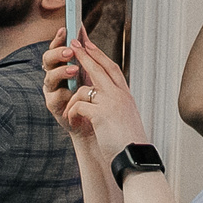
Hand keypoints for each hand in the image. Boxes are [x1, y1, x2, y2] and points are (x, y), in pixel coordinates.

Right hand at [42, 33, 95, 139]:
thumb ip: (84, 51)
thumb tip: (82, 29)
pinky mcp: (53, 105)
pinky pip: (55, 96)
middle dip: (58, 53)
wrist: (93, 120)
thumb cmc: (90, 94)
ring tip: (74, 70)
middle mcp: (54, 75)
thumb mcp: (89, 70)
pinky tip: (73, 92)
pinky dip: (65, 93)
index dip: (58, 39)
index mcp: (62, 64)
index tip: (65, 30)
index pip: (56, 48)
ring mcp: (52, 90)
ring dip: (61, 71)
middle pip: (48, 59)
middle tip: (70, 52)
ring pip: (49, 77)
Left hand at [59, 35, 147, 160]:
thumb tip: (99, 98)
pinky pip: (78, 105)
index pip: (112, 69)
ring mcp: (111, 103)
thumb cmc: (127, 142)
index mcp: (125, 95)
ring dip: (72, 100)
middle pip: (100, 68)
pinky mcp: (101, 114)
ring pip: (84, 88)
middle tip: (73, 44)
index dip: (99, 55)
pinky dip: (72, 112)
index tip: (89, 45)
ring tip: (69, 114)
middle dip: (84, 54)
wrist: (133, 158)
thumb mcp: (123, 117)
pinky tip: (72, 121)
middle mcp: (119, 95)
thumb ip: (114, 104)